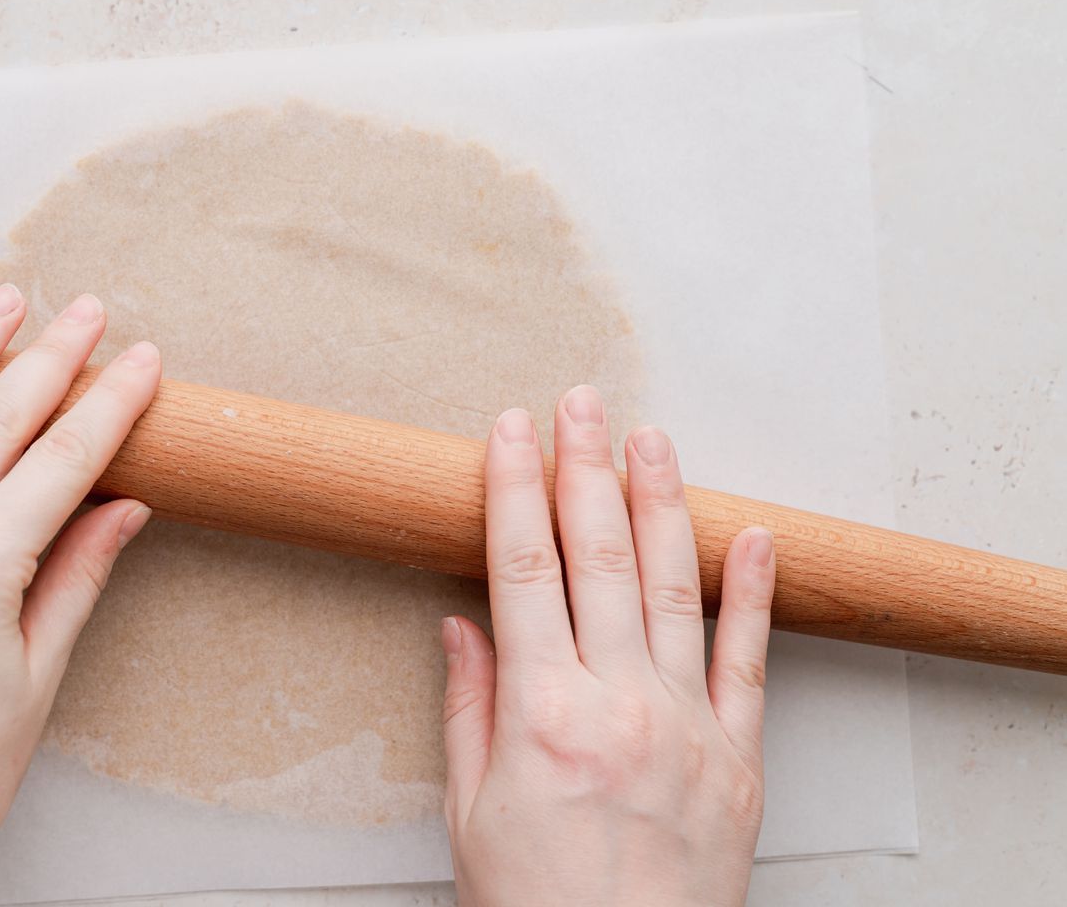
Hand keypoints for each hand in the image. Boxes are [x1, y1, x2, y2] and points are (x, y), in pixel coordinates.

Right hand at [441, 386, 774, 906]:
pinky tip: (753, 536)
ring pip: (671, 587)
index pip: (522, 567)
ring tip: (652, 438)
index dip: (516, 487)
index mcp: (540, 712)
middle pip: (597, 556)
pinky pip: (748, 660)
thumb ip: (470, 709)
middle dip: (586, 467)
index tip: (511, 431)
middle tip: (582, 402)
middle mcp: (617, 702)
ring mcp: (685, 724)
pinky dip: (753, 593)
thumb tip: (461, 627)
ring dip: (660, 502)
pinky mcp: (737, 757)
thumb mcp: (470, 812)